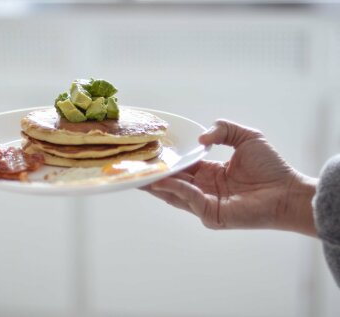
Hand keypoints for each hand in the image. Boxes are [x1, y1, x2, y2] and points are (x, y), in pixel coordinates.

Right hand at [142, 119, 316, 235]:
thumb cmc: (271, 167)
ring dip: (157, 183)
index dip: (166, 160)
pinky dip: (177, 190)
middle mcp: (204, 189)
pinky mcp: (211, 214)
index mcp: (210, 172)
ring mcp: (205, 203)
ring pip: (174, 193)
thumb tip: (200, 139)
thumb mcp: (246, 137)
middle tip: (132, 166)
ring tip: (138, 174)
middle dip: (153, 175)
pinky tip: (165, 180)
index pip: (182, 166)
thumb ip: (223, 129)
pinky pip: (189, 200)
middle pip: (172, 182)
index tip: (148, 151)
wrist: (287, 190)